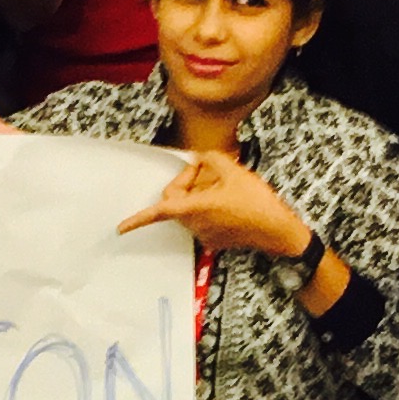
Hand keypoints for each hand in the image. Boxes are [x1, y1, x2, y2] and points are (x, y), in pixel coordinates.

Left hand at [123, 151, 310, 258]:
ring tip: (222, 185)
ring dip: (198, 194)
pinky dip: (207, 207)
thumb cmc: (256, 203)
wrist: (278, 231)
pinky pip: (201, 219)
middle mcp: (195, 225)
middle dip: (185, 184)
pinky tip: (228, 199)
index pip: (158, 212)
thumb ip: (210, 159)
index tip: (120, 228)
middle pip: (175, 201)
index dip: (137, 220)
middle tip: (205, 170)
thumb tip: (199, 160)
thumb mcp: (234, 171)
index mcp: (195, 208)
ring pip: (188, 209)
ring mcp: (204, 235)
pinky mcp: (215, 240)